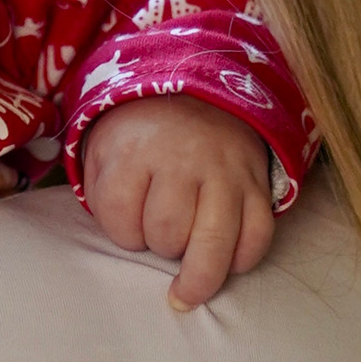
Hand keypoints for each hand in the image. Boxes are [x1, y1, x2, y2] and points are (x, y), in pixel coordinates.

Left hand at [79, 97, 276, 309]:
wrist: (196, 97)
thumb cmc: (142, 139)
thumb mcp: (104, 154)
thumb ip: (103, 199)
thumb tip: (129, 246)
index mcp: (136, 150)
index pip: (120, 220)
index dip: (122, 234)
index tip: (128, 223)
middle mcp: (183, 159)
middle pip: (168, 235)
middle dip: (160, 247)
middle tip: (161, 236)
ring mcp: (225, 172)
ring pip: (213, 243)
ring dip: (197, 265)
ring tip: (188, 259)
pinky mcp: (258, 184)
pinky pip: (257, 237)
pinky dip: (241, 260)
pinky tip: (225, 259)